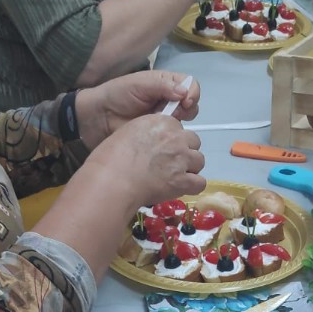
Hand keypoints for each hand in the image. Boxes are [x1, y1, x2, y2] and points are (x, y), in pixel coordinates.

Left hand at [76, 71, 199, 150]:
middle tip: (175, 114)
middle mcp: (169, 100)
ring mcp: (166, 119)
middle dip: (188, 108)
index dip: (192, 93)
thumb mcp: (139, 84)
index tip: (185, 102)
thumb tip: (184, 92)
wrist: (100, 117)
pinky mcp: (161, 135)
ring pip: (186, 121)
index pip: (190, 84)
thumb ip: (162, 85)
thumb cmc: (118, 95)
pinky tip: (163, 135)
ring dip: (181, 122)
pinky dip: (174, 136)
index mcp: (166, 83)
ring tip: (167, 124)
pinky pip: (175, 136)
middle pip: (192, 103)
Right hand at [87, 113, 205, 209]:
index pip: (179, 129)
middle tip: (172, 164)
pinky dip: (193, 187)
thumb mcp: (129, 132)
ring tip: (176, 177)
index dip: (173, 141)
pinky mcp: (183, 180)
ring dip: (190, 169)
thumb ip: (147, 133)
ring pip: (199, 161)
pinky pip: (200, 183)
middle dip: (185, 152)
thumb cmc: (113, 158)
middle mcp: (175, 138)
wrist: (114, 179)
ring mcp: (181, 159)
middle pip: (193, 142)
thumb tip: (152, 142)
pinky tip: (182, 189)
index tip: (164, 150)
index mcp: (162, 122)